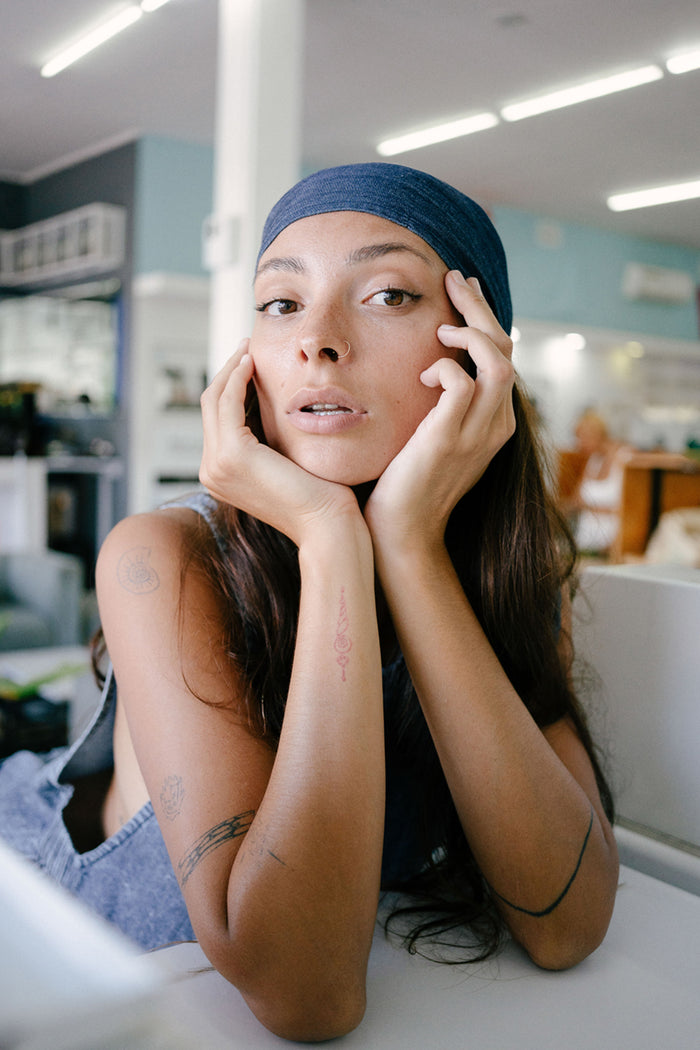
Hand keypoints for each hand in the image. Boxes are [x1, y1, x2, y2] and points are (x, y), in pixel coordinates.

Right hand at [199, 342, 360, 545]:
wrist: (326, 525)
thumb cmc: (319, 498)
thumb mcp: (285, 462)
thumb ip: (270, 440)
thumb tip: (270, 405)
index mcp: (220, 474)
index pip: (217, 419)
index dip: (229, 386)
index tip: (249, 362)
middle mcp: (211, 471)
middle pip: (210, 406)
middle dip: (227, 371)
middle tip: (247, 346)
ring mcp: (217, 464)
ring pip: (214, 399)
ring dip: (231, 368)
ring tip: (249, 348)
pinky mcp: (232, 454)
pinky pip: (228, 403)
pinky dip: (237, 378)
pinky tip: (252, 362)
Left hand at [364, 271, 514, 549]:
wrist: (402, 532)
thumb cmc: (407, 483)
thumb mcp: (433, 436)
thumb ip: (441, 404)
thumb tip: (427, 365)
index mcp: (495, 422)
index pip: (504, 356)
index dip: (486, 317)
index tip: (461, 290)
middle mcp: (496, 425)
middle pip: (506, 349)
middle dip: (480, 307)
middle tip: (454, 279)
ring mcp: (477, 434)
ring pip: (497, 361)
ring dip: (471, 331)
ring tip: (442, 324)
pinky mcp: (449, 440)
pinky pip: (461, 384)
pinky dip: (443, 367)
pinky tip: (423, 372)